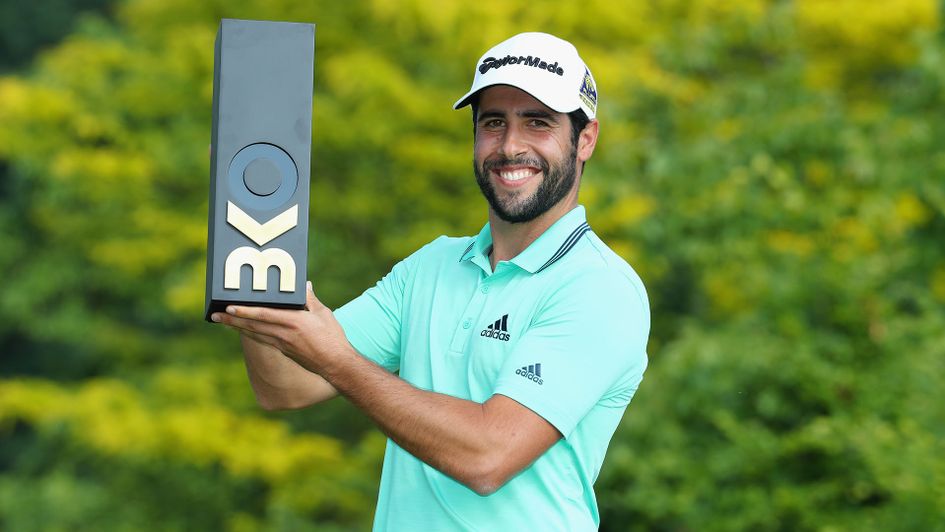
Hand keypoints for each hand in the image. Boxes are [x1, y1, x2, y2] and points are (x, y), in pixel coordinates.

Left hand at [210, 281, 349, 373]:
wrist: (336, 364)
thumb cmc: (333, 337)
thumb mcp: (324, 314)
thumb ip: (311, 299)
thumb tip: (305, 285)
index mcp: (294, 322)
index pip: (263, 315)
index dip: (245, 311)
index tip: (229, 307)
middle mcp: (284, 334)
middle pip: (253, 325)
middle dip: (232, 320)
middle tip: (215, 315)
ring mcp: (282, 344)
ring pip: (254, 333)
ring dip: (236, 327)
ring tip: (222, 321)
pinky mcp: (284, 351)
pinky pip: (262, 340)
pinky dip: (250, 334)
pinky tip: (243, 330)